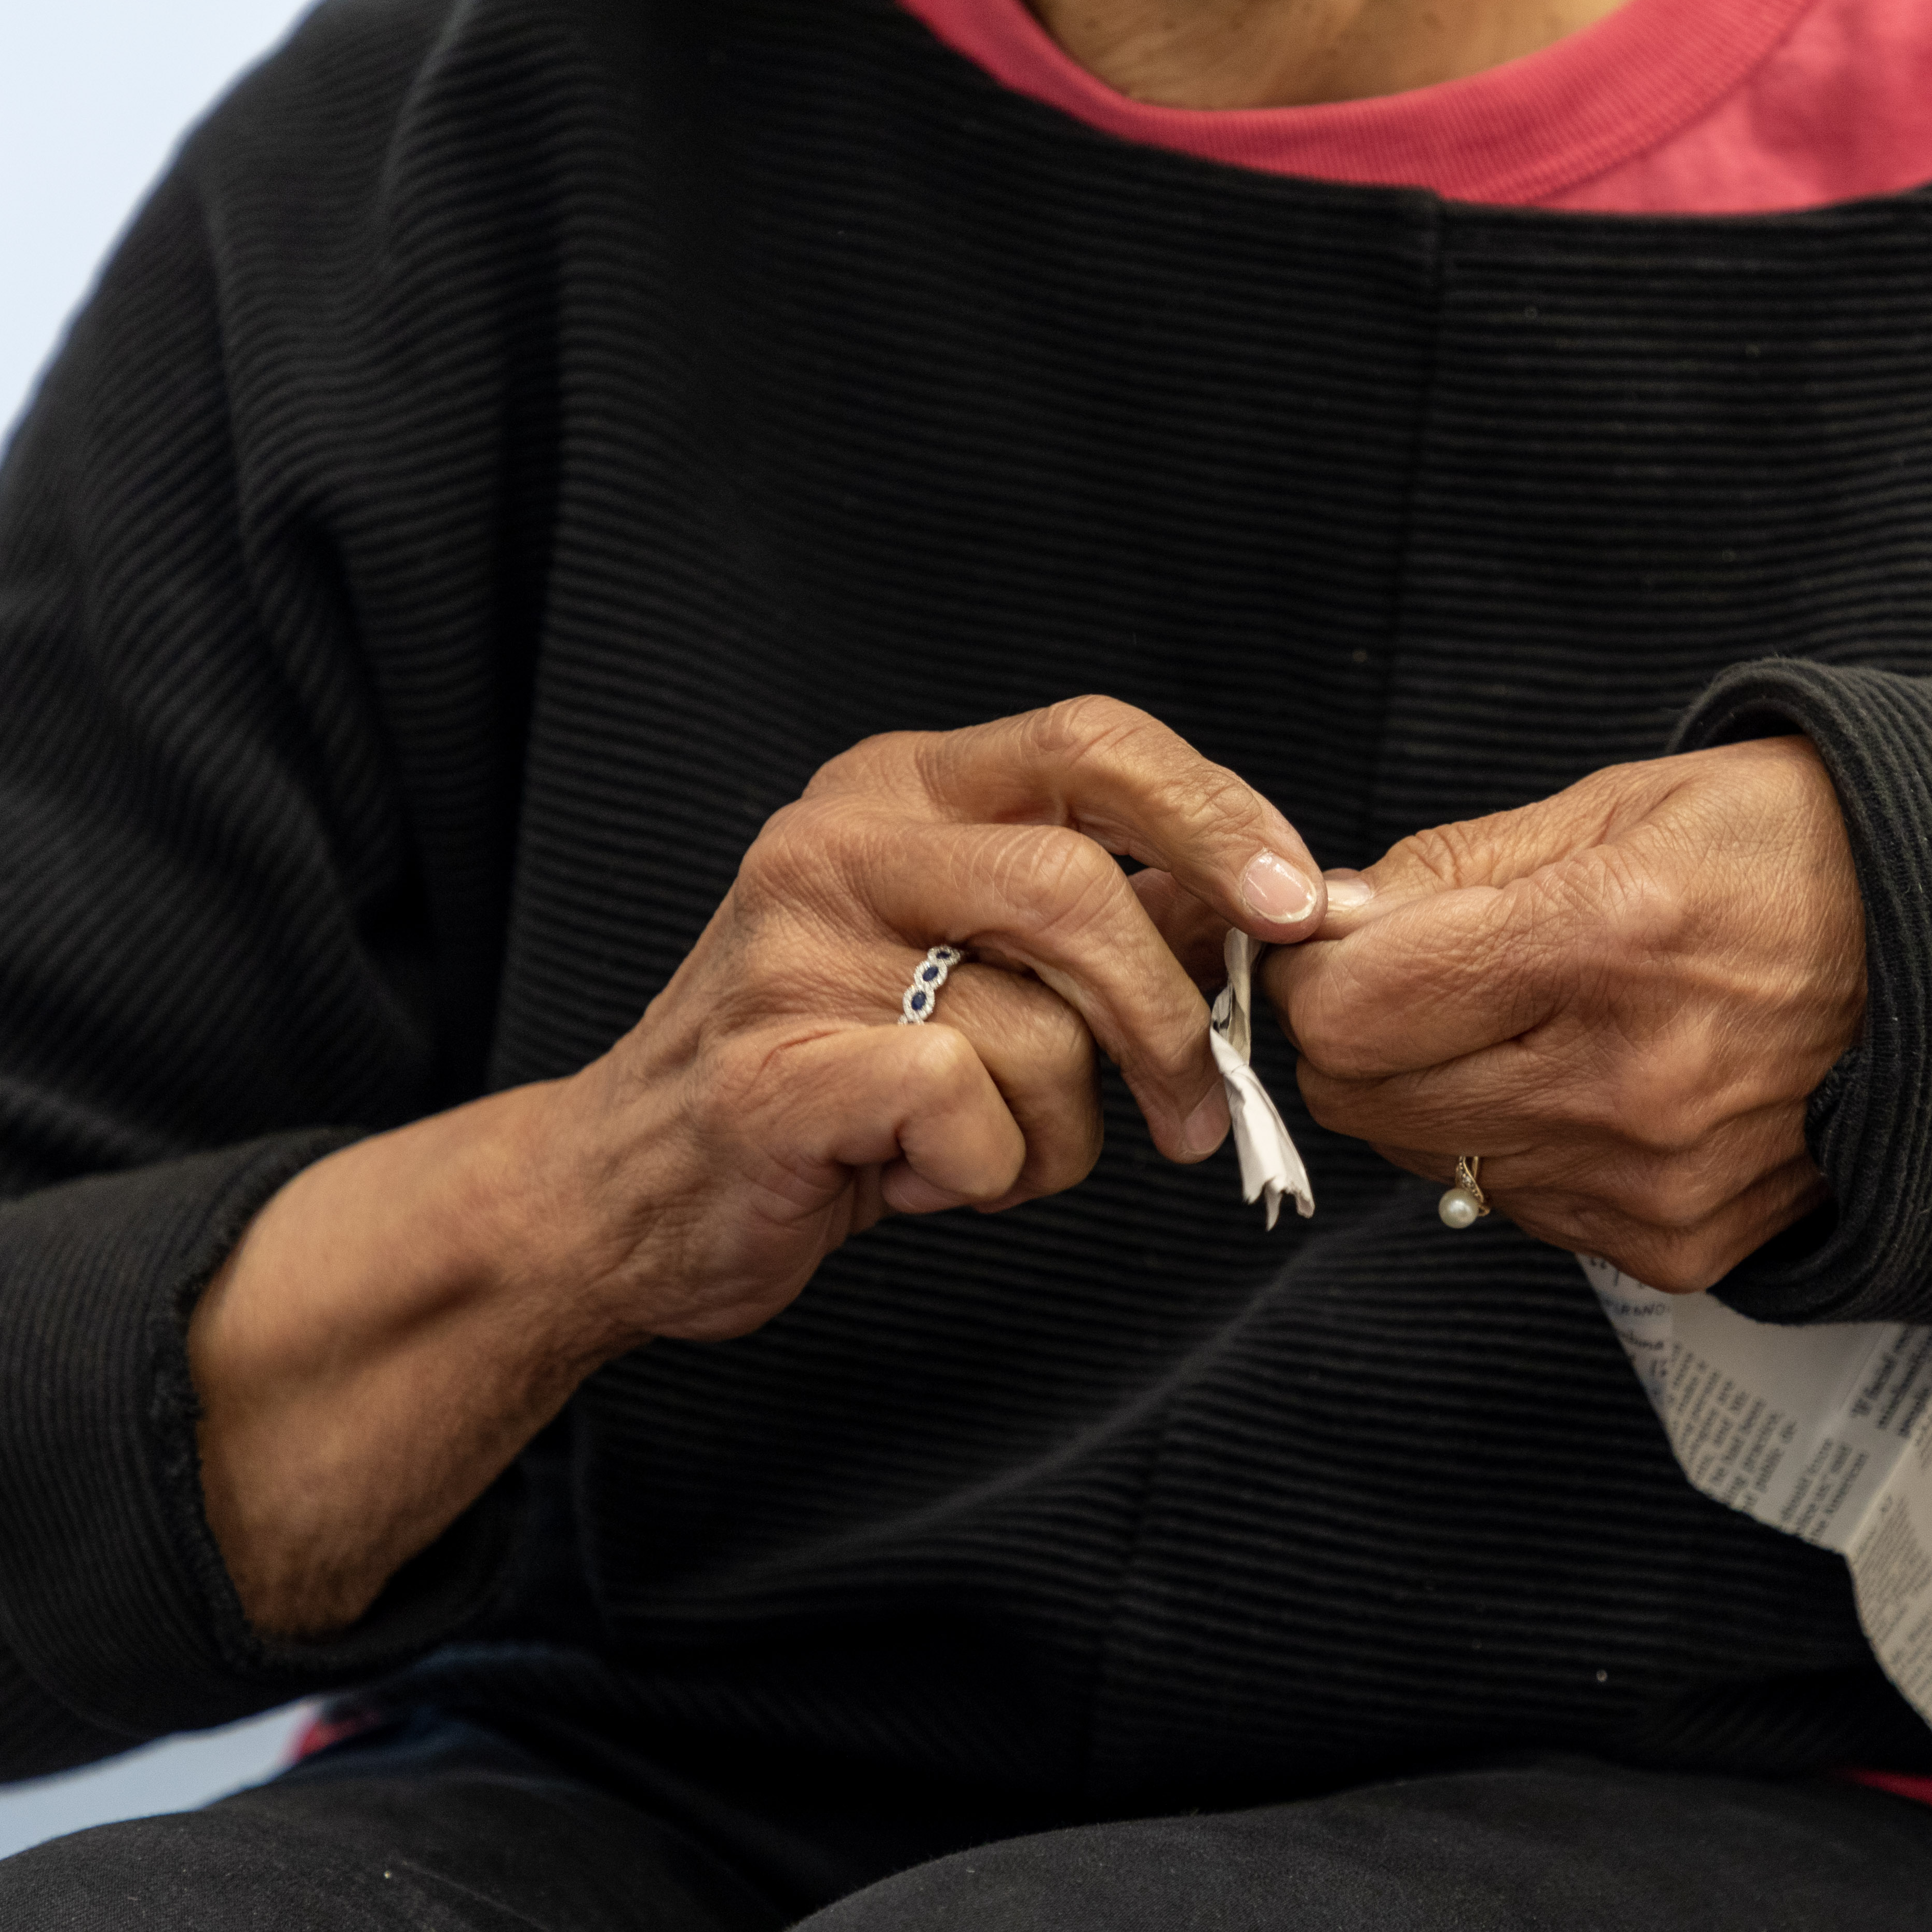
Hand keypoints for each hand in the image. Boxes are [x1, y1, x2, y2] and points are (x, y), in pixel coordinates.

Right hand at [190, 696, 1323, 1632]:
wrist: (634, 1191)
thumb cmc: (831, 1076)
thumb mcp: (970, 960)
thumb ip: (1100, 917)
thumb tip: (1272, 909)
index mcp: (898, 788)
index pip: (1093, 740)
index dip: (1217, 818)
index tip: (1298, 907)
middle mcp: (839, 839)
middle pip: (1084, 888)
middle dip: (1170, 1021)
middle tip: (1197, 1116)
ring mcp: (791, 949)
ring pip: (1037, 1032)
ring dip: (1055, 1135)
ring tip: (981, 1151)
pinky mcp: (772, 1070)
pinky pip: (967, 1112)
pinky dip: (980, 1174)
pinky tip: (912, 1175)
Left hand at [1258, 735, 1862, 1293]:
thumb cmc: (1791, 856)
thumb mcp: (1621, 805)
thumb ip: (1450, 871)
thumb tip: (1321, 926)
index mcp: (1610, 937)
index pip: (1355, 1010)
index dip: (1319, 976)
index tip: (1345, 949)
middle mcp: (1632, 1076)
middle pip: (1370, 1100)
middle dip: (1367, 1040)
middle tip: (1432, 987)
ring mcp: (1657, 1176)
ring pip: (1439, 1162)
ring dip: (1453, 1098)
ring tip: (1550, 1029)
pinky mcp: (1679, 1244)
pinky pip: (1527, 1212)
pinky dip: (1534, 1154)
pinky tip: (1607, 1089)